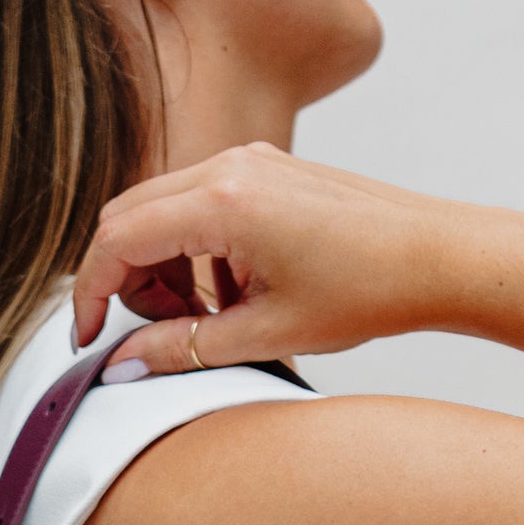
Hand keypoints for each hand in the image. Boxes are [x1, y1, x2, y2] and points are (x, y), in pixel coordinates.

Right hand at [73, 143, 451, 374]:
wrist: (435, 255)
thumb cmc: (368, 290)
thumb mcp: (266, 334)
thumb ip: (183, 348)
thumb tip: (121, 365)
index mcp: (223, 202)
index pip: (117, 241)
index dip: (91, 295)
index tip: (89, 340)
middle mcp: (228, 165)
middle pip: (127, 217)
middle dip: (124, 280)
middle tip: (156, 333)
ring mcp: (247, 159)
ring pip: (160, 209)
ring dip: (161, 266)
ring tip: (206, 319)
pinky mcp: (265, 166)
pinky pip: (199, 201)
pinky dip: (194, 248)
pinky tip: (235, 292)